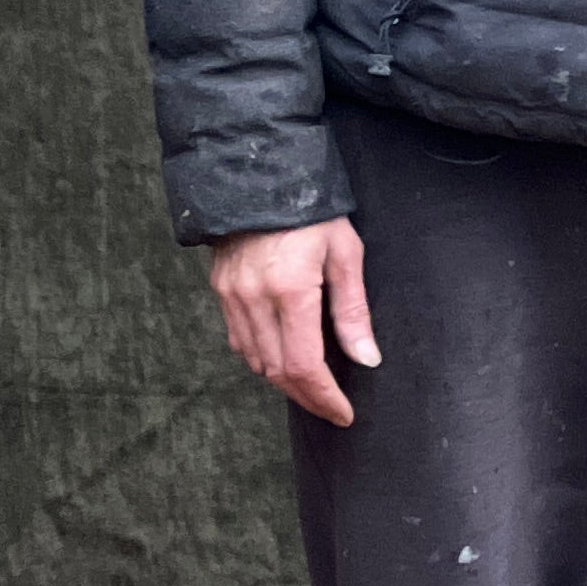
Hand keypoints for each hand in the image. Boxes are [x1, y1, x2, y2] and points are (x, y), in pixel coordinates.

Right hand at [208, 216, 377, 425]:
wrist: (262, 172)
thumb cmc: (313, 209)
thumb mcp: (345, 252)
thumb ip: (353, 310)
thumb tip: (366, 358)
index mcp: (291, 289)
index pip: (305, 365)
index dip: (324, 397)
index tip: (343, 413)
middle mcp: (255, 298)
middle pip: (277, 371)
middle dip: (306, 396)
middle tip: (331, 406)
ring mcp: (232, 295)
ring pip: (254, 361)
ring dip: (282, 380)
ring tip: (311, 385)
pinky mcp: (220, 289)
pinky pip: (238, 340)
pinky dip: (260, 357)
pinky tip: (281, 355)